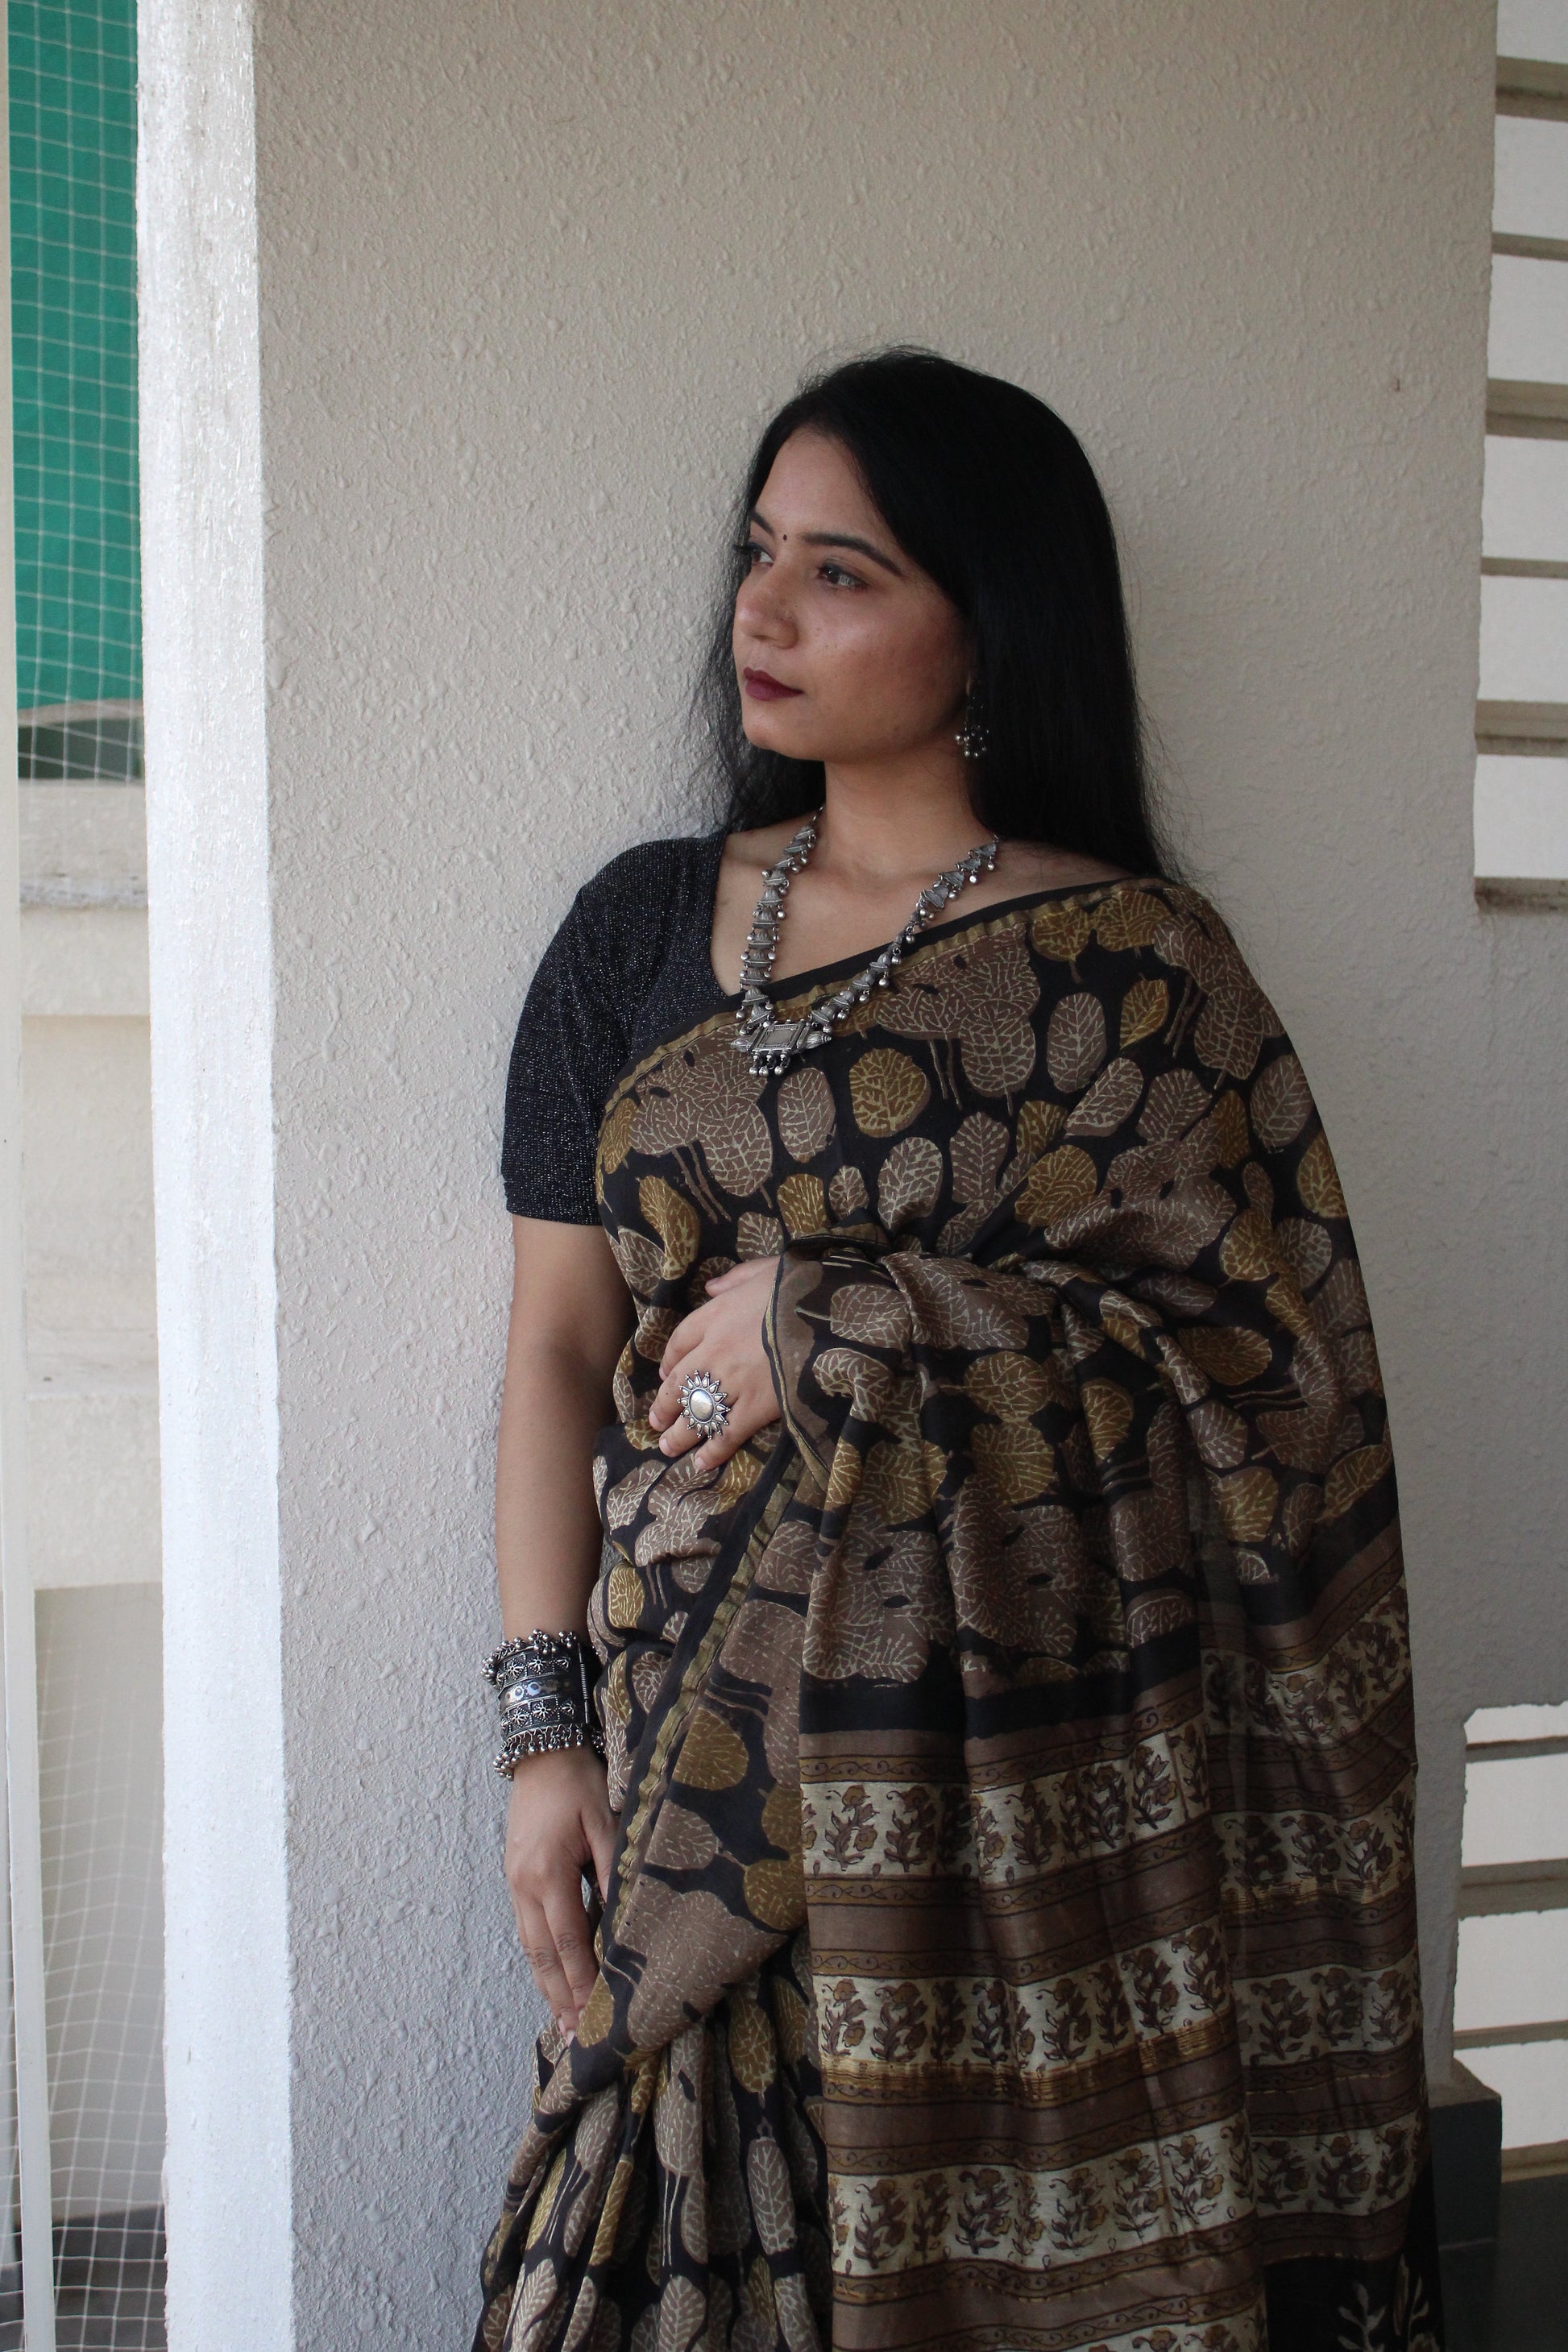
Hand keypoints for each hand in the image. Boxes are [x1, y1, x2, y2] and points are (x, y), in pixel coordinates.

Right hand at [504, 1744, 616, 2036]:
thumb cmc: (578, 1782)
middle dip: (560, 1998)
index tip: (598, 2016)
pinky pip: (526, 1930)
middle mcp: (524, 1885)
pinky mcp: (515, 1878)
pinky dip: (539, 1960)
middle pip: (541, 1956)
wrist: (541, 1750)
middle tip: (576, 2039)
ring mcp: (514, 1883)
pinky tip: (551, 1979)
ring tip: (562, 2023)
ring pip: (529, 1948)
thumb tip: (623, 1919)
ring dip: (546, 1986)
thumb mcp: (605, 1820)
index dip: (583, 1982)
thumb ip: (614, 1870)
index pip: (567, 1942)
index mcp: (547, 1873)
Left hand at [647, 1255, 782, 1471]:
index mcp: (716, 1315)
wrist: (827, 1313)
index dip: (669, 1361)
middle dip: (665, 1405)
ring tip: (668, 1447)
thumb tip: (712, 1286)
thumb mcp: (766, 1270)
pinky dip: (714, 1449)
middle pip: (680, 1382)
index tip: (665, 1375)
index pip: (680, 1341)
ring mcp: (734, 1381)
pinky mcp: (757, 1405)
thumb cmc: (800, 1286)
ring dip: (680, 1433)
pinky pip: (728, 1432)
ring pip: (697, 1412)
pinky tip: (703, 1462)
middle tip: (655, 1421)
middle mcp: (716, 1351)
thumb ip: (736, 1279)